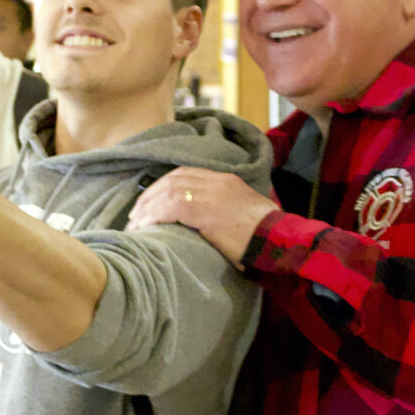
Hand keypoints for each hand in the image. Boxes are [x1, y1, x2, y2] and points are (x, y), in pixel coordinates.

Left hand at [126, 168, 279, 268]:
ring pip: (168, 192)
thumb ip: (221, 211)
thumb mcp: (242, 214)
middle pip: (172, 179)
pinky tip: (145, 226)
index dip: (162, 185)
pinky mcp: (207, 212)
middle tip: (135, 213)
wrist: (279, 241)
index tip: (149, 201)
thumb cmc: (263, 236)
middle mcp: (217, 182)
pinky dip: (153, 215)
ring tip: (135, 224)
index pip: (185, 173)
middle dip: (150, 196)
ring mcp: (212, 195)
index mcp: (226, 180)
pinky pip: (171, 207)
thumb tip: (203, 224)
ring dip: (147, 208)